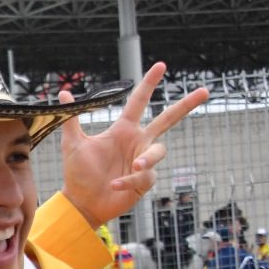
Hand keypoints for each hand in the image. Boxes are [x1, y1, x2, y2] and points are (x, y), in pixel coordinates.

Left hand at [58, 63, 209, 227]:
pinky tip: (114, 185)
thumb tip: (63, 92)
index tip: (161, 65)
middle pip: (167, 119)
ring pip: (158, 152)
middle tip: (205, 91)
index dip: (149, 83)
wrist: (81, 203)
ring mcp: (144, 161)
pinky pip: (145, 176)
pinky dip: (129, 180)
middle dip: (186, 105)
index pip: (139, 102)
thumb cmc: (77, 173)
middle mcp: (137, 142)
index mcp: (123, 129)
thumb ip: (71, 119)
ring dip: (147, 159)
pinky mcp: (145, 181)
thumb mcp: (72, 144)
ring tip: (136, 166)